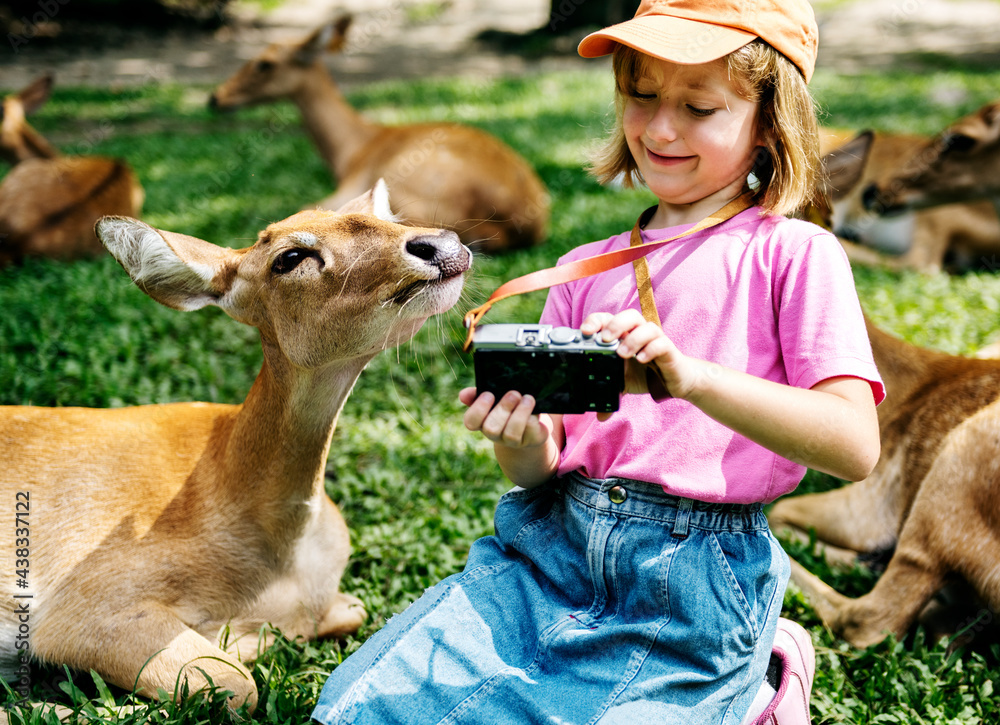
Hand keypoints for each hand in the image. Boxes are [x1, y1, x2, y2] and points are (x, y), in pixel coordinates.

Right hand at [459, 387, 551, 448]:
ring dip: (520, 413)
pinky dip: (532, 418)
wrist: (531, 424)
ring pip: (511, 433)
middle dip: (503, 409)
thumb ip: (478, 394)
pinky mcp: (531, 440)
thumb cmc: (508, 407)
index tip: (488, 394)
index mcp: (482, 422)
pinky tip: (535, 409)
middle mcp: (495, 434)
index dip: (478, 409)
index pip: (471, 422)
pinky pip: (530, 432)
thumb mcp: (495, 398)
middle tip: (514, 394)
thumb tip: (463, 395)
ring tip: (527, 398)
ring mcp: (513, 441)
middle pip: (491, 429)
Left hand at [581, 309, 700, 400]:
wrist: (675, 382)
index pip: (609, 319)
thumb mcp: (624, 383)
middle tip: (605, 339)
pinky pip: (661, 344)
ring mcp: (655, 340)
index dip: (596, 321)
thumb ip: (611, 393)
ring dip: (632, 339)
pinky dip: (651, 349)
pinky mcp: (669, 350)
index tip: (585, 332)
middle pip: (629, 316)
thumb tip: (600, 415)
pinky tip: (641, 359)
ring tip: (622, 354)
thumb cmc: (647, 375)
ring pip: (647, 327)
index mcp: (624, 335)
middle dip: (615, 324)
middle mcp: (640, 333)